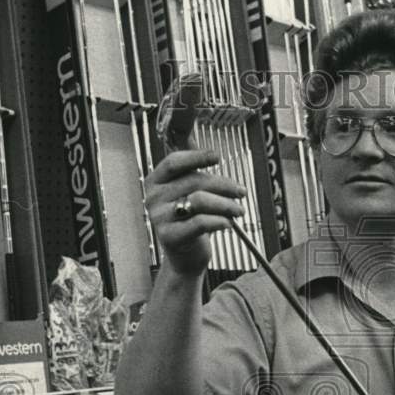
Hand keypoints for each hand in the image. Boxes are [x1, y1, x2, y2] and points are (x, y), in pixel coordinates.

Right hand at [145, 149, 246, 275]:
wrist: (185, 257)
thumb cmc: (189, 222)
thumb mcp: (187, 193)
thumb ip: (192, 168)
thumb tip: (196, 138)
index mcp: (156, 182)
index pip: (174, 162)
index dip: (197, 157)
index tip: (217, 156)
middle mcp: (154, 198)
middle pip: (194, 181)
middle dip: (224, 186)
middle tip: (241, 192)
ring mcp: (159, 218)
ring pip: (199, 201)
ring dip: (226, 204)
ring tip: (238, 210)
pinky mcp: (169, 237)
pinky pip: (200, 223)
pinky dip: (219, 221)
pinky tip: (228, 223)